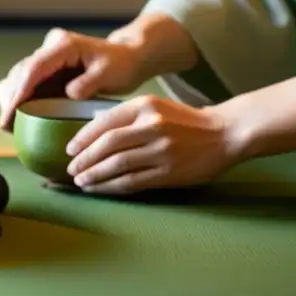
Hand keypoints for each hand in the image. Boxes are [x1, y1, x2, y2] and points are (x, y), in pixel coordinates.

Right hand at [0, 27, 146, 130]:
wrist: (126, 57)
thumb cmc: (121, 64)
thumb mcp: (110, 73)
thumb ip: (88, 82)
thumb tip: (68, 94)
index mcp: (63, 45)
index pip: (33, 68)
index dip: (19, 92)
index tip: (11, 114)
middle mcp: (50, 48)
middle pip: (19, 72)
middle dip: (10, 99)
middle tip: (7, 125)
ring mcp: (46, 58)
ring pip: (17, 77)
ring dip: (11, 99)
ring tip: (10, 124)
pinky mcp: (46, 69)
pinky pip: (26, 83)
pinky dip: (19, 99)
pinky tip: (18, 118)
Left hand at [64, 95, 237, 193]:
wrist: (225, 133)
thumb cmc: (186, 121)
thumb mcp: (156, 106)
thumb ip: (128, 117)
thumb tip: (94, 133)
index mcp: (145, 106)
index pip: (104, 122)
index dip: (83, 138)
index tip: (70, 149)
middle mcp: (151, 126)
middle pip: (107, 145)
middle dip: (84, 159)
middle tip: (71, 169)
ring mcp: (160, 150)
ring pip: (117, 165)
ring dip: (94, 175)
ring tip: (81, 181)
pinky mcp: (168, 172)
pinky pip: (132, 181)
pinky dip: (111, 186)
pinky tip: (100, 189)